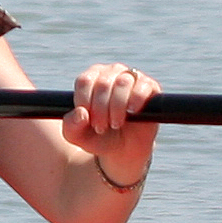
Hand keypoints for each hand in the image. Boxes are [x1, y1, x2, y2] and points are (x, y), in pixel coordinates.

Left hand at [65, 62, 158, 189]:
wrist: (123, 149)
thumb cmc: (98, 137)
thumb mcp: (77, 136)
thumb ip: (71, 126)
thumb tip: (81, 113)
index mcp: (91, 78)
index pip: (85, 81)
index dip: (85, 102)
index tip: (88, 120)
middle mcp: (111, 73)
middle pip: (103, 83)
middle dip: (100, 110)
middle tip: (101, 128)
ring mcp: (131, 77)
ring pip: (122, 83)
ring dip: (117, 107)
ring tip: (115, 123)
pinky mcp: (150, 87)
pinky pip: (143, 86)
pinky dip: (136, 99)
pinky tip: (132, 111)